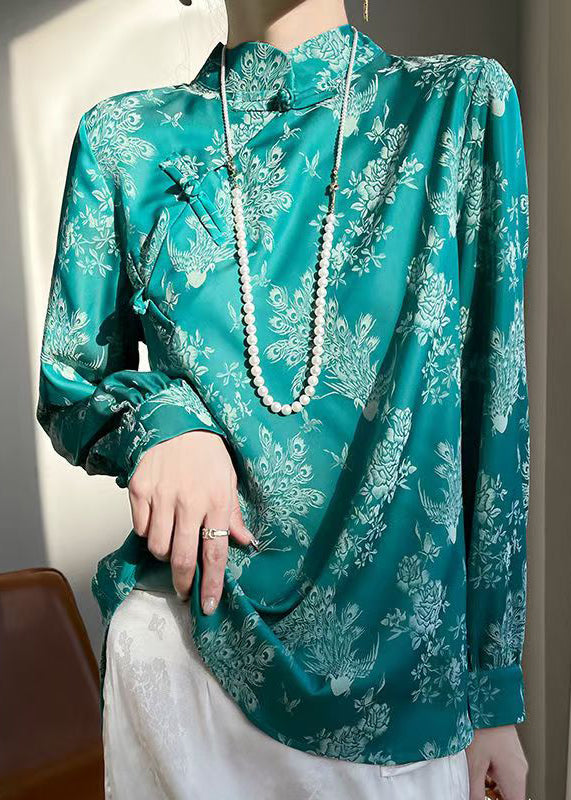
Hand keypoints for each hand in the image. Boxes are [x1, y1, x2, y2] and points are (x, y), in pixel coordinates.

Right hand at [128, 430, 256, 611]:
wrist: (176, 421)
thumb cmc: (208, 454)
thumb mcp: (229, 480)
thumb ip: (234, 515)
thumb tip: (246, 543)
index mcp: (217, 502)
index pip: (215, 553)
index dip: (212, 583)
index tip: (208, 606)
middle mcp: (189, 502)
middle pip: (182, 558)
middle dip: (183, 582)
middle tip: (184, 590)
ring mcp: (162, 496)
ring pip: (157, 546)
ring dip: (165, 553)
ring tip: (171, 542)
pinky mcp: (140, 489)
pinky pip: (139, 527)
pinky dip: (147, 531)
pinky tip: (156, 520)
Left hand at [466, 725, 527, 799]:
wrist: (485, 697)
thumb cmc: (481, 725)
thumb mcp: (473, 763)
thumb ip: (475, 790)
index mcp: (515, 775)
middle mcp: (519, 767)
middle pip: (511, 795)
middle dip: (495, 797)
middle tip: (477, 793)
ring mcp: (515, 757)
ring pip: (507, 783)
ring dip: (492, 786)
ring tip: (474, 779)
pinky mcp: (508, 749)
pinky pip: (504, 770)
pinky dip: (492, 774)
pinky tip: (477, 766)